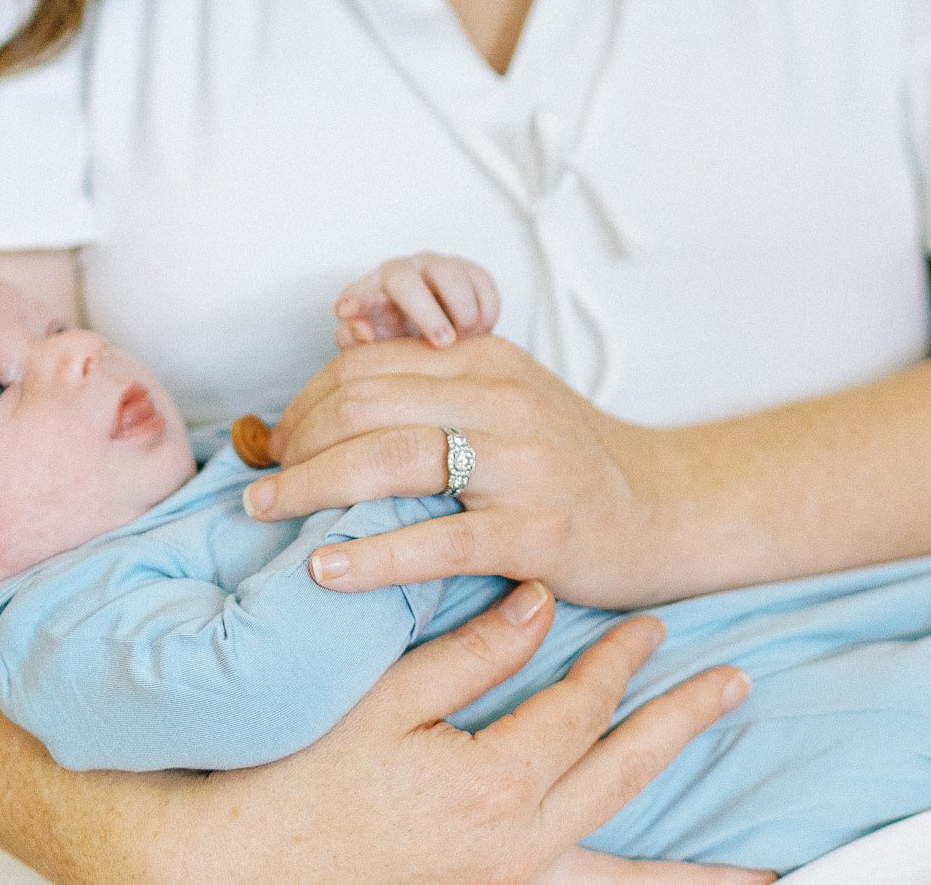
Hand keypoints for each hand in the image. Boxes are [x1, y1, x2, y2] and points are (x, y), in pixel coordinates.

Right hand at [157, 582, 759, 884]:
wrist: (233, 870)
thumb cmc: (295, 780)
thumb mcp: (381, 702)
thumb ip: (472, 654)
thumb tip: (540, 605)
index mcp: (494, 787)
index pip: (580, 710)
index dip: (615, 662)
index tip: (647, 625)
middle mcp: (516, 849)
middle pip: (623, 773)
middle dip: (681, 724)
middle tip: (733, 683)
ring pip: (622, 872)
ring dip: (691, 867)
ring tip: (760, 871)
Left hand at [251, 334, 679, 607]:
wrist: (668, 509)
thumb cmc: (573, 462)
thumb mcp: (509, 398)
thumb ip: (436, 386)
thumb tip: (334, 390)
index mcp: (486, 361)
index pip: (365, 364)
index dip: (304, 404)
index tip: (278, 446)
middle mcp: (502, 399)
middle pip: (364, 403)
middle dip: (295, 446)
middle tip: (262, 491)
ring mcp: (523, 463)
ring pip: (390, 458)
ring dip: (311, 488)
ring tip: (270, 518)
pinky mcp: (539, 530)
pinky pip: (437, 540)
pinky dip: (370, 556)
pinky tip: (326, 570)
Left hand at [338, 253, 502, 348]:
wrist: (439, 338)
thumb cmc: (399, 343)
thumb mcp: (377, 352)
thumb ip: (359, 346)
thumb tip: (361, 331)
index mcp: (372, 293)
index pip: (358, 293)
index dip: (355, 300)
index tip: (347, 312)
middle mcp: (401, 273)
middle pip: (407, 281)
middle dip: (428, 313)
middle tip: (445, 342)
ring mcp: (437, 267)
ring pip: (452, 276)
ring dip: (463, 313)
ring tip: (464, 340)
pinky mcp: (470, 271)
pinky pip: (483, 284)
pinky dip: (485, 312)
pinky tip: (479, 332)